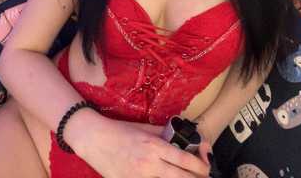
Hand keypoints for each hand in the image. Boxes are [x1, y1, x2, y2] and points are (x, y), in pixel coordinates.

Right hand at [75, 116, 210, 177]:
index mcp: (155, 146)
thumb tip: (184, 138)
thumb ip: (166, 134)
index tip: (207, 168)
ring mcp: (139, 177)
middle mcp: (149, 164)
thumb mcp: (145, 128)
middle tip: (202, 176)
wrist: (93, 138)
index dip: (201, 167)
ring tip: (185, 177)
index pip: (185, 161)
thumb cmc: (119, 130)